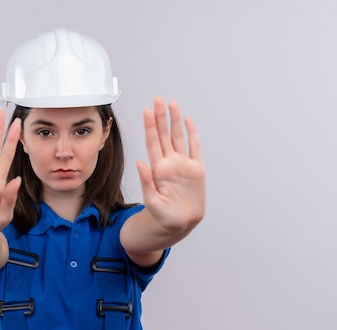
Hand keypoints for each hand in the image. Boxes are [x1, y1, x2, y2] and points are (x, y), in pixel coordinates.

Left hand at [136, 96, 205, 231]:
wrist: (179, 224)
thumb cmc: (163, 216)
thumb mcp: (152, 202)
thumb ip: (146, 183)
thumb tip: (141, 163)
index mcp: (158, 170)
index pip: (153, 143)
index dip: (150, 126)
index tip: (147, 111)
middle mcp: (169, 164)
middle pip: (163, 135)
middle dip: (161, 117)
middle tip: (157, 99)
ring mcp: (183, 165)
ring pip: (178, 138)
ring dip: (175, 121)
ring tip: (171, 104)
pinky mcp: (196, 170)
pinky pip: (194, 148)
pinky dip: (192, 134)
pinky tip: (188, 122)